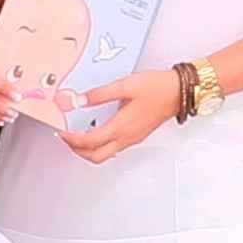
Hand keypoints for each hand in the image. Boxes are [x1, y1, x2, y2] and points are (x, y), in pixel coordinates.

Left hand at [61, 68, 184, 159]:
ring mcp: (133, 139)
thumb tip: (79, 100)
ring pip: (105, 155)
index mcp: (121, 127)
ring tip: (78, 136)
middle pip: (96, 157)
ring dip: (88, 150)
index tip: (62, 132)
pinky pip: (114, 148)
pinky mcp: (137, 136)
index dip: (72, 139)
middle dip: (77, 151)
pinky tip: (97, 132)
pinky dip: (100, 145)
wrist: (180, 92)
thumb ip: (100, 94)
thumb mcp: (125, 85)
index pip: (90, 142)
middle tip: (66, 138)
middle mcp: (127, 137)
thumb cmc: (158, 88)